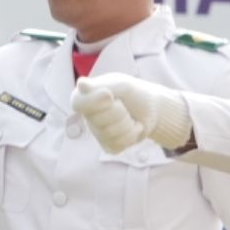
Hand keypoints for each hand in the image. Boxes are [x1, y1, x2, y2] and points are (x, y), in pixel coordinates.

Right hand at [74, 73, 191, 153]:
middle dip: (119, 111)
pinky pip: (119, 144)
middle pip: (100, 119)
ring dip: (127, 123)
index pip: (78, 103)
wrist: (150, 109)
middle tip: (124, 106)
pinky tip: (132, 127)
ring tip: (129, 116)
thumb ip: (100, 86)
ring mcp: (98, 133)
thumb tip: (80, 84)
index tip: (109, 96)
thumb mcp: (120, 84)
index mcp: (85, 98)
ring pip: (111, 133)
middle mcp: (88, 117)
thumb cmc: (133, 93)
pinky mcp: (109, 146)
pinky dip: (132, 134)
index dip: (95, 101)